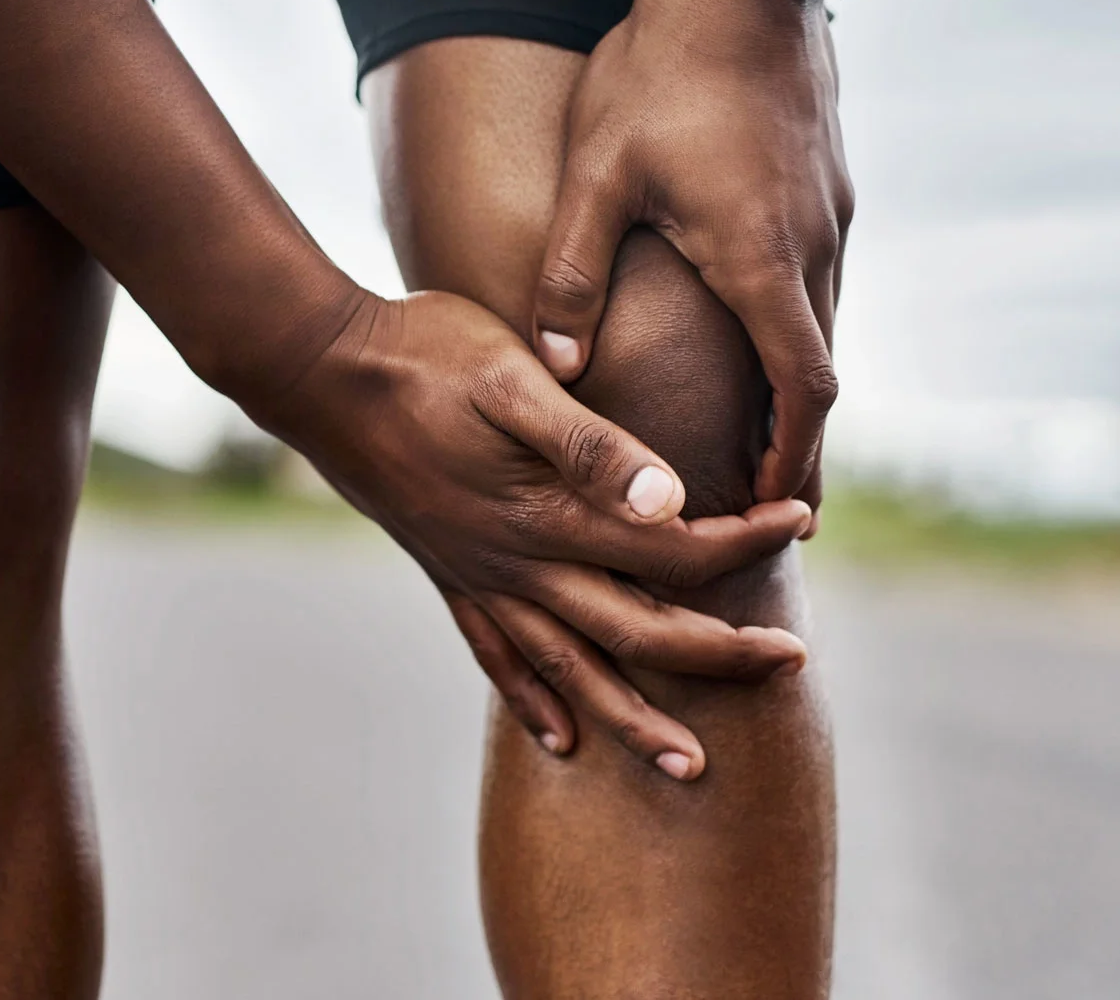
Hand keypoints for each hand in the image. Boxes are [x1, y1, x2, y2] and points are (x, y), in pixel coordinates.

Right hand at [241, 289, 811, 778]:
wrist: (316, 368)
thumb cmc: (423, 352)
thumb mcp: (515, 378)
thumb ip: (592, 444)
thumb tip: (673, 501)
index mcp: (547, 510)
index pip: (671, 547)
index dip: (744, 542)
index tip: (802, 519)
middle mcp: (517, 561)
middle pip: (637, 631)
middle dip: (721, 654)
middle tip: (793, 664)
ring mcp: (478, 576)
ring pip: (571, 670)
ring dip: (634, 720)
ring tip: (691, 767)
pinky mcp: (445, 573)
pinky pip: (496, 656)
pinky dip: (533, 701)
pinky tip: (561, 737)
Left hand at [532, 0, 851, 515]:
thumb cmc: (656, 72)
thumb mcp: (595, 178)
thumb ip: (570, 274)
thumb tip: (553, 362)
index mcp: (760, 260)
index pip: (800, 390)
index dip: (789, 456)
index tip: (773, 507)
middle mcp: (814, 244)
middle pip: (821, 370)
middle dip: (798, 440)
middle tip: (772, 500)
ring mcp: (832, 210)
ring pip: (826, 320)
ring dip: (800, 383)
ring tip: (764, 434)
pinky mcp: (831, 181)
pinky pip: (823, 275)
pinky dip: (799, 324)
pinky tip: (762, 331)